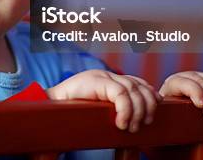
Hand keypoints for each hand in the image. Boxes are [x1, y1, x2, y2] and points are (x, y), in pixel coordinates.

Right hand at [47, 69, 161, 132]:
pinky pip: (120, 93)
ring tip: (130, 127)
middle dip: (147, 105)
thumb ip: (114, 110)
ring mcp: (102, 76)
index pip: (138, 82)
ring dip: (137, 112)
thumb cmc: (72, 113)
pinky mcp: (96, 80)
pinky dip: (125, 110)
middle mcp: (108, 75)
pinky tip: (121, 123)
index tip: (152, 113)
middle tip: (143, 124)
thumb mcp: (99, 111)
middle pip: (139, 85)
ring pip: (133, 90)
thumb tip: (136, 125)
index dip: (150, 95)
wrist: (49, 106)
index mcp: (109, 80)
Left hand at [159, 71, 202, 118]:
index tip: (202, 106)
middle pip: (202, 82)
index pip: (183, 82)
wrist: (177, 113)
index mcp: (172, 84)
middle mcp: (186, 77)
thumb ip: (169, 115)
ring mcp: (200, 76)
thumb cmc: (172, 118)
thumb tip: (169, 118)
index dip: (194, 91)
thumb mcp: (168, 117)